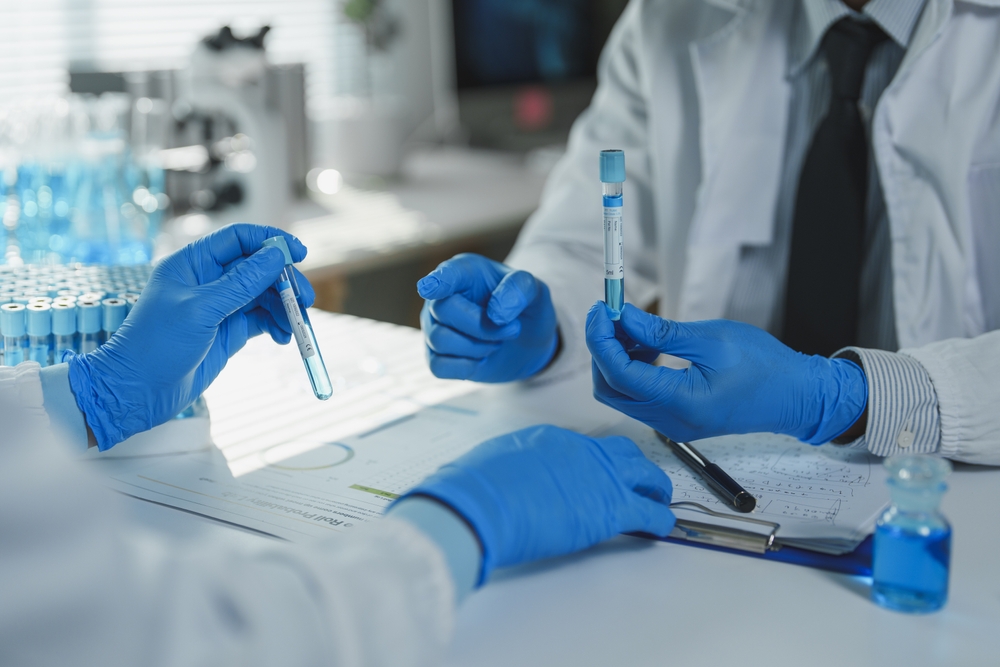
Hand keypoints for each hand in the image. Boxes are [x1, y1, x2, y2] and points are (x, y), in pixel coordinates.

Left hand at [68, 224, 314, 449]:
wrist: (138, 391)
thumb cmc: (155, 346)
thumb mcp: (201, 310)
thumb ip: (241, 283)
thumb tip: (275, 256)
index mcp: (193, 264)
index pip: (237, 240)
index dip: (270, 242)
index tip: (298, 253)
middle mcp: (208, 281)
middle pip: (257, 268)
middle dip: (283, 282)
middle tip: (304, 300)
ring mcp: (220, 307)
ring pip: (263, 295)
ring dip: (284, 307)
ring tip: (296, 325)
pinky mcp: (229, 331)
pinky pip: (261, 320)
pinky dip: (276, 325)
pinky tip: (283, 337)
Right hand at [396, 425, 674, 583]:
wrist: (479, 503)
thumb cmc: (475, 487)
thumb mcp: (494, 460)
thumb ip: (513, 465)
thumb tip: (510, 476)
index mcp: (552, 439)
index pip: (586, 448)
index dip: (594, 465)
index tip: (594, 478)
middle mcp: (582, 451)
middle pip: (623, 452)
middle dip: (635, 467)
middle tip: (639, 481)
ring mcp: (599, 477)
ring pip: (645, 475)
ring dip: (655, 488)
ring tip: (658, 501)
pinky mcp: (610, 509)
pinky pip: (649, 512)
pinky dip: (660, 519)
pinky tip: (662, 526)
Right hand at [417, 254, 557, 381]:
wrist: (526, 342)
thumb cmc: (523, 308)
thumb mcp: (535, 291)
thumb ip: (519, 290)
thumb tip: (496, 314)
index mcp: (465, 271)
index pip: (448, 273)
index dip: (438, 281)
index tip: (429, 288)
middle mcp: (442, 296)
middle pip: (444, 310)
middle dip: (483, 327)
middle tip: (513, 329)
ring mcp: (435, 326)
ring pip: (440, 339)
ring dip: (478, 347)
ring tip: (496, 342)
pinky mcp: (436, 355)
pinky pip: (438, 366)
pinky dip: (465, 367)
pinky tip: (480, 359)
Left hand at [586, 303, 866, 443]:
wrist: (796, 396)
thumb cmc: (765, 366)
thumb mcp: (712, 339)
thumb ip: (661, 332)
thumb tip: (622, 317)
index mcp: (679, 403)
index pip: (619, 374)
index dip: (602, 339)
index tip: (602, 308)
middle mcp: (669, 421)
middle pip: (610, 388)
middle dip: (603, 349)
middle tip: (611, 313)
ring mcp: (670, 424)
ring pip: (621, 393)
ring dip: (617, 357)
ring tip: (634, 325)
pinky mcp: (675, 418)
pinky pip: (640, 395)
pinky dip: (633, 368)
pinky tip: (648, 345)